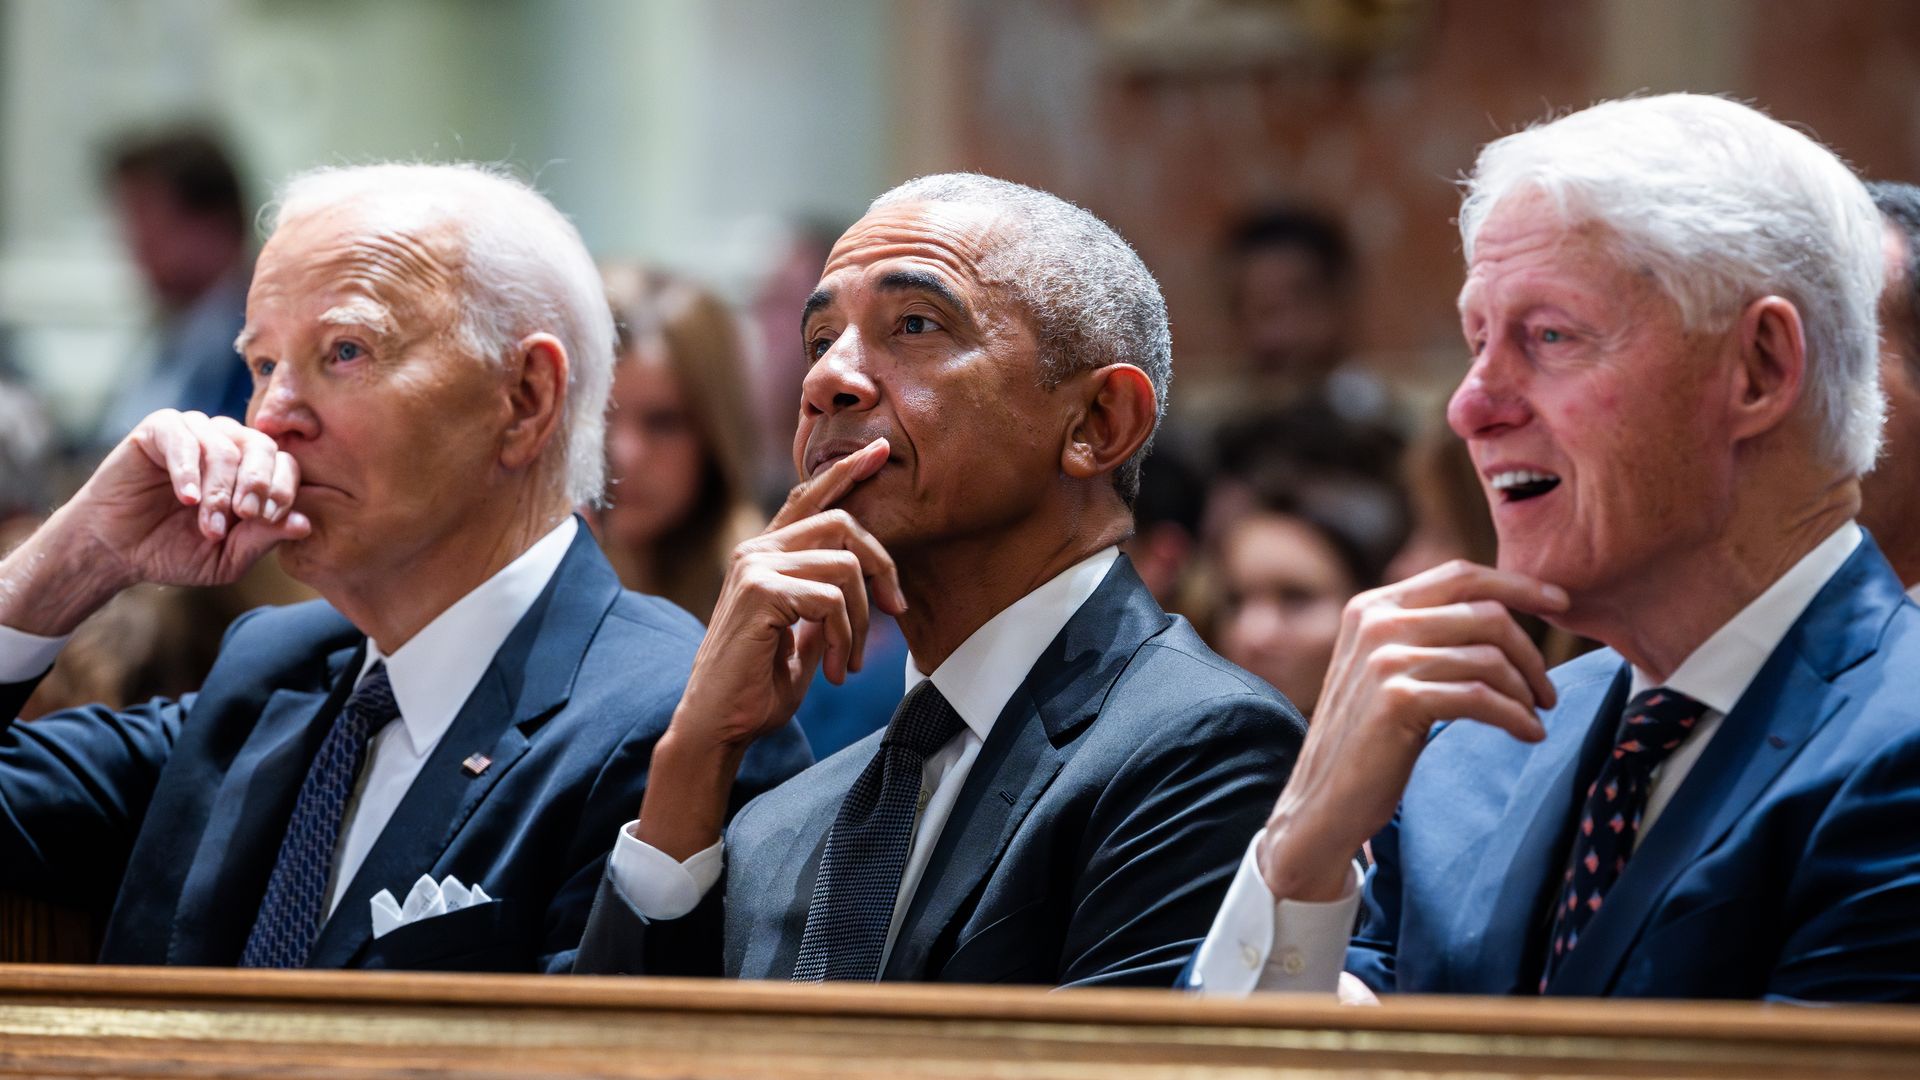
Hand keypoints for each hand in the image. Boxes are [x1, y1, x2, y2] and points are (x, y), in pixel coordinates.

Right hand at [0, 410, 309, 635]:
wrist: (117, 550)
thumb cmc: (176, 551)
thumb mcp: (228, 557)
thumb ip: (264, 538)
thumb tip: (304, 524)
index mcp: (252, 471)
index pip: (286, 464)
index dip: (282, 490)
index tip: (267, 519)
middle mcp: (228, 445)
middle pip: (263, 446)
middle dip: (258, 484)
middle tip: (245, 515)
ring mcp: (195, 433)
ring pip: (224, 445)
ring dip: (220, 488)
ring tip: (208, 523)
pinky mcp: (159, 430)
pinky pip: (183, 438)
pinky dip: (189, 470)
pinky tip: (187, 499)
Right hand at [674, 437, 907, 749]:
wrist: (718, 727)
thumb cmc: (756, 689)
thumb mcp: (803, 639)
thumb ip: (825, 606)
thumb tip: (861, 590)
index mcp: (764, 556)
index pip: (808, 498)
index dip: (845, 471)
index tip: (879, 452)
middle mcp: (755, 551)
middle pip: (842, 523)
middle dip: (882, 566)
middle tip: (896, 611)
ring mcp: (754, 568)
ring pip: (844, 567)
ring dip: (862, 622)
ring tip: (851, 663)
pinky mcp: (760, 592)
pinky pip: (831, 599)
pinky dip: (846, 637)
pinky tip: (836, 670)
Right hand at [1256, 560, 1567, 902]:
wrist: (1324, 799)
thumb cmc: (1368, 737)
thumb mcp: (1387, 668)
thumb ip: (1425, 631)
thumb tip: (1503, 609)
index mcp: (1373, 606)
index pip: (1461, 575)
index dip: (1518, 584)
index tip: (1561, 602)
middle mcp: (1376, 623)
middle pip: (1486, 614)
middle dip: (1531, 653)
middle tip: (1548, 691)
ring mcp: (1384, 659)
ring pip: (1489, 657)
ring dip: (1526, 692)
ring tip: (1534, 717)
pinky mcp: (1397, 699)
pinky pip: (1481, 697)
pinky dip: (1516, 717)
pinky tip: (1527, 734)